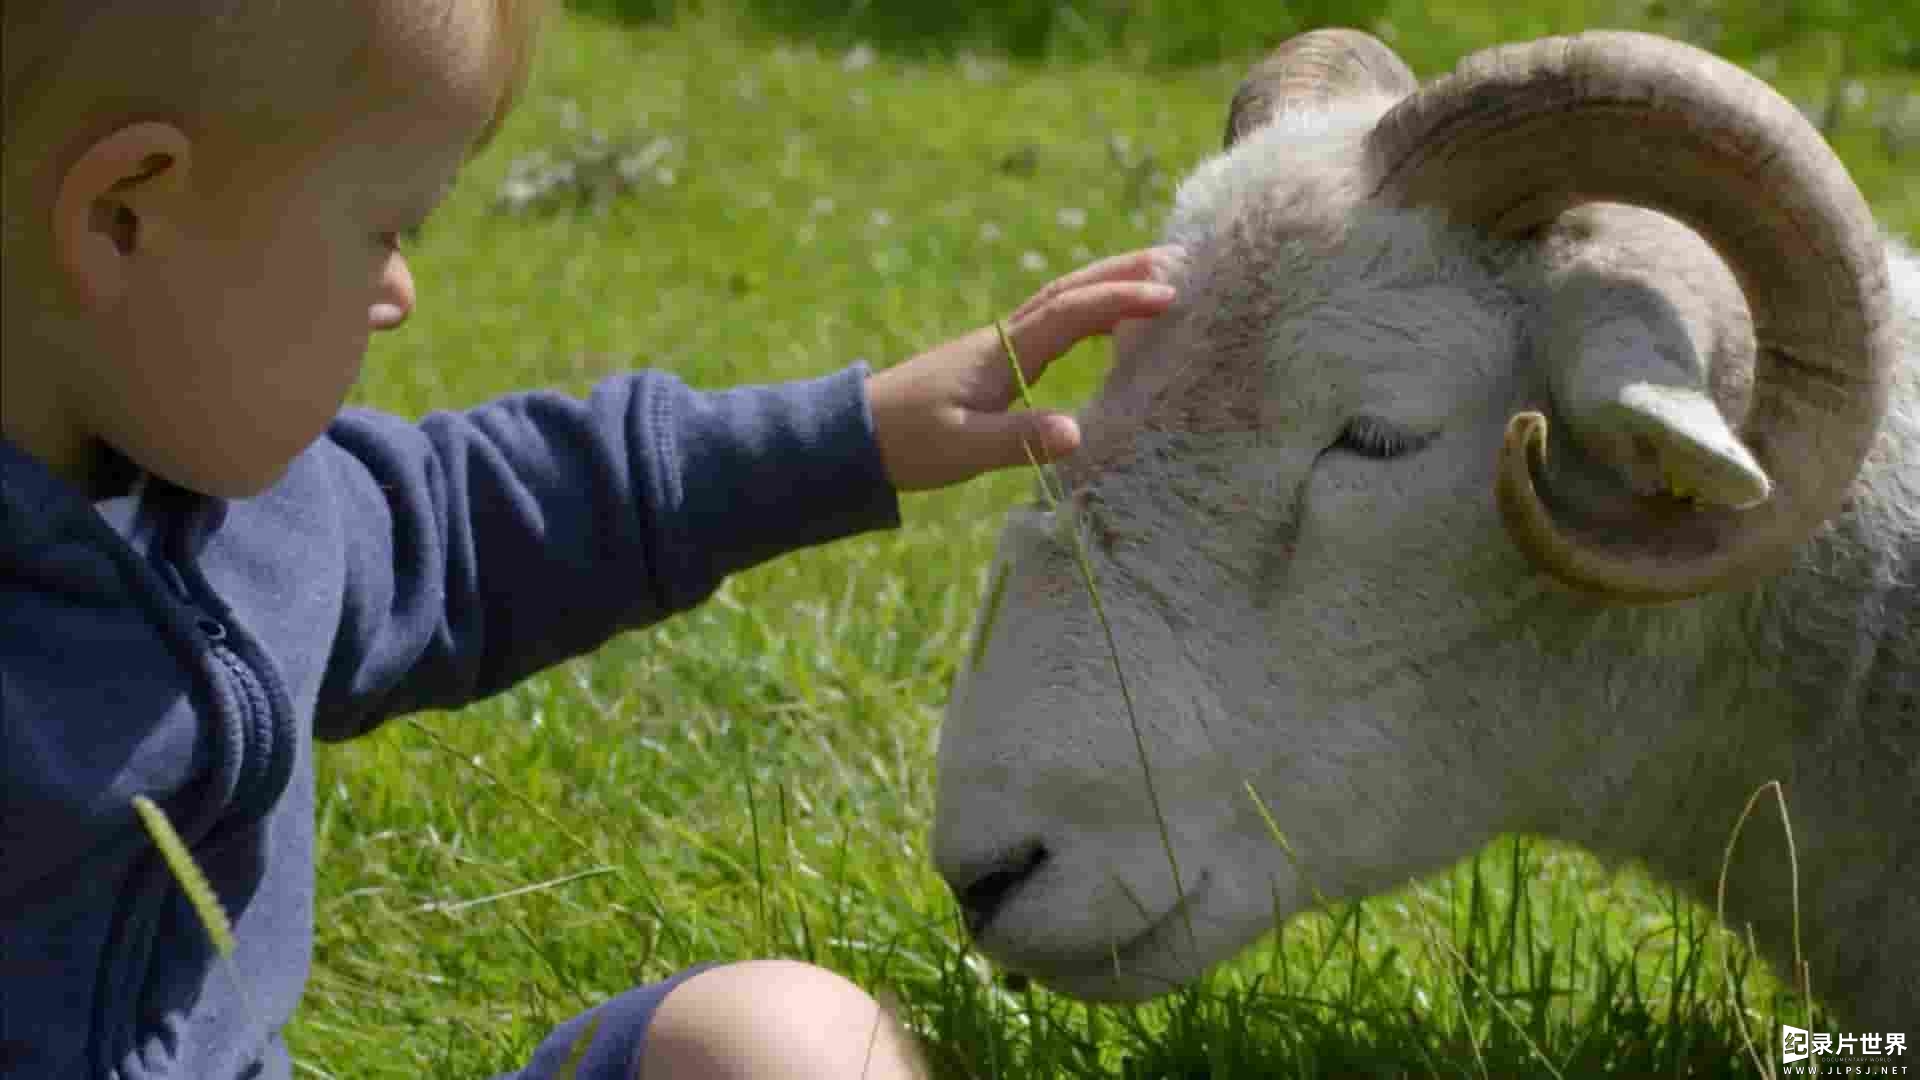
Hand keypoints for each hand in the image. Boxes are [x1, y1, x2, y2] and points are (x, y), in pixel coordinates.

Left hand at [867, 245, 1181, 491]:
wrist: (856, 433)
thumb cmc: (908, 441)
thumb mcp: (963, 447)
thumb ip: (1019, 439)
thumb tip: (1078, 433)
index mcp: (1004, 351)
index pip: (1071, 313)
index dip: (1120, 301)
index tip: (1169, 297)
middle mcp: (1006, 336)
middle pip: (1073, 289)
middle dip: (1126, 272)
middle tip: (1183, 258)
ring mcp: (1001, 343)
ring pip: (1064, 299)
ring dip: (1110, 283)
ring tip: (1161, 275)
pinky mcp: (997, 358)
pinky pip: (1055, 320)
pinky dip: (1090, 309)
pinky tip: (1109, 321)